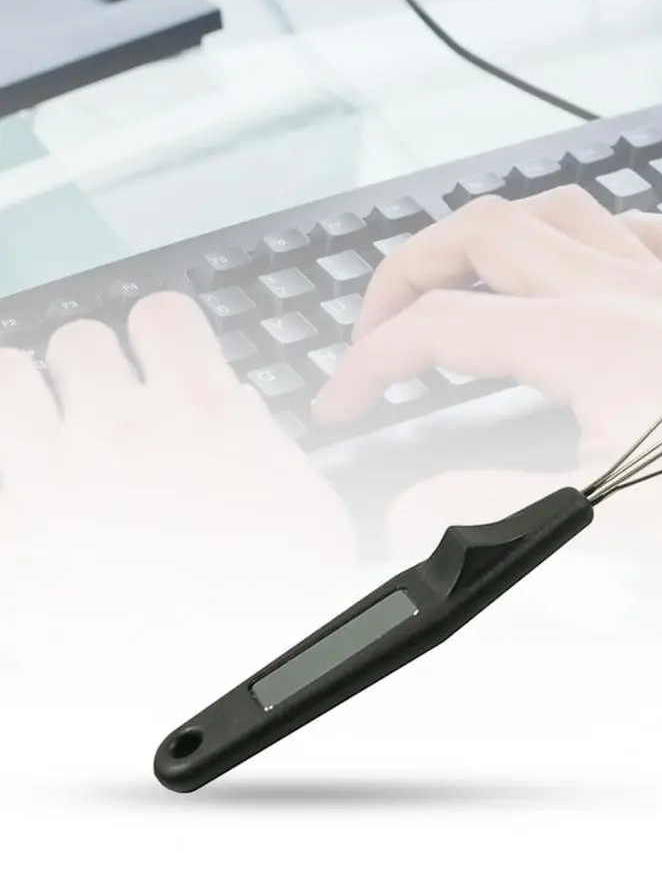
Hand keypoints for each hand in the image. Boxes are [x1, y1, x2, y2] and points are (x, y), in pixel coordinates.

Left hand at [0, 292, 352, 621]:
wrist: (229, 676)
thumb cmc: (281, 599)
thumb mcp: (303, 500)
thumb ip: (259, 438)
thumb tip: (234, 409)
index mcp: (205, 410)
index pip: (160, 313)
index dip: (161, 334)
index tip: (162, 357)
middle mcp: (126, 425)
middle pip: (79, 340)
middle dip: (91, 369)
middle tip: (105, 409)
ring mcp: (56, 471)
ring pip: (9, 375)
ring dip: (27, 396)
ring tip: (49, 434)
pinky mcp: (13, 528)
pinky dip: (9, 462)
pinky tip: (29, 487)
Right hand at [312, 186, 661, 567]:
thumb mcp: (606, 514)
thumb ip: (494, 508)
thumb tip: (411, 512)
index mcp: (580, 337)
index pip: (438, 328)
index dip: (370, 363)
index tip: (342, 402)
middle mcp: (615, 290)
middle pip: (478, 233)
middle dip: (405, 272)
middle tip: (380, 328)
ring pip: (556, 208)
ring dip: (491, 235)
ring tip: (461, 279)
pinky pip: (647, 227)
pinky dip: (600, 231)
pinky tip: (588, 260)